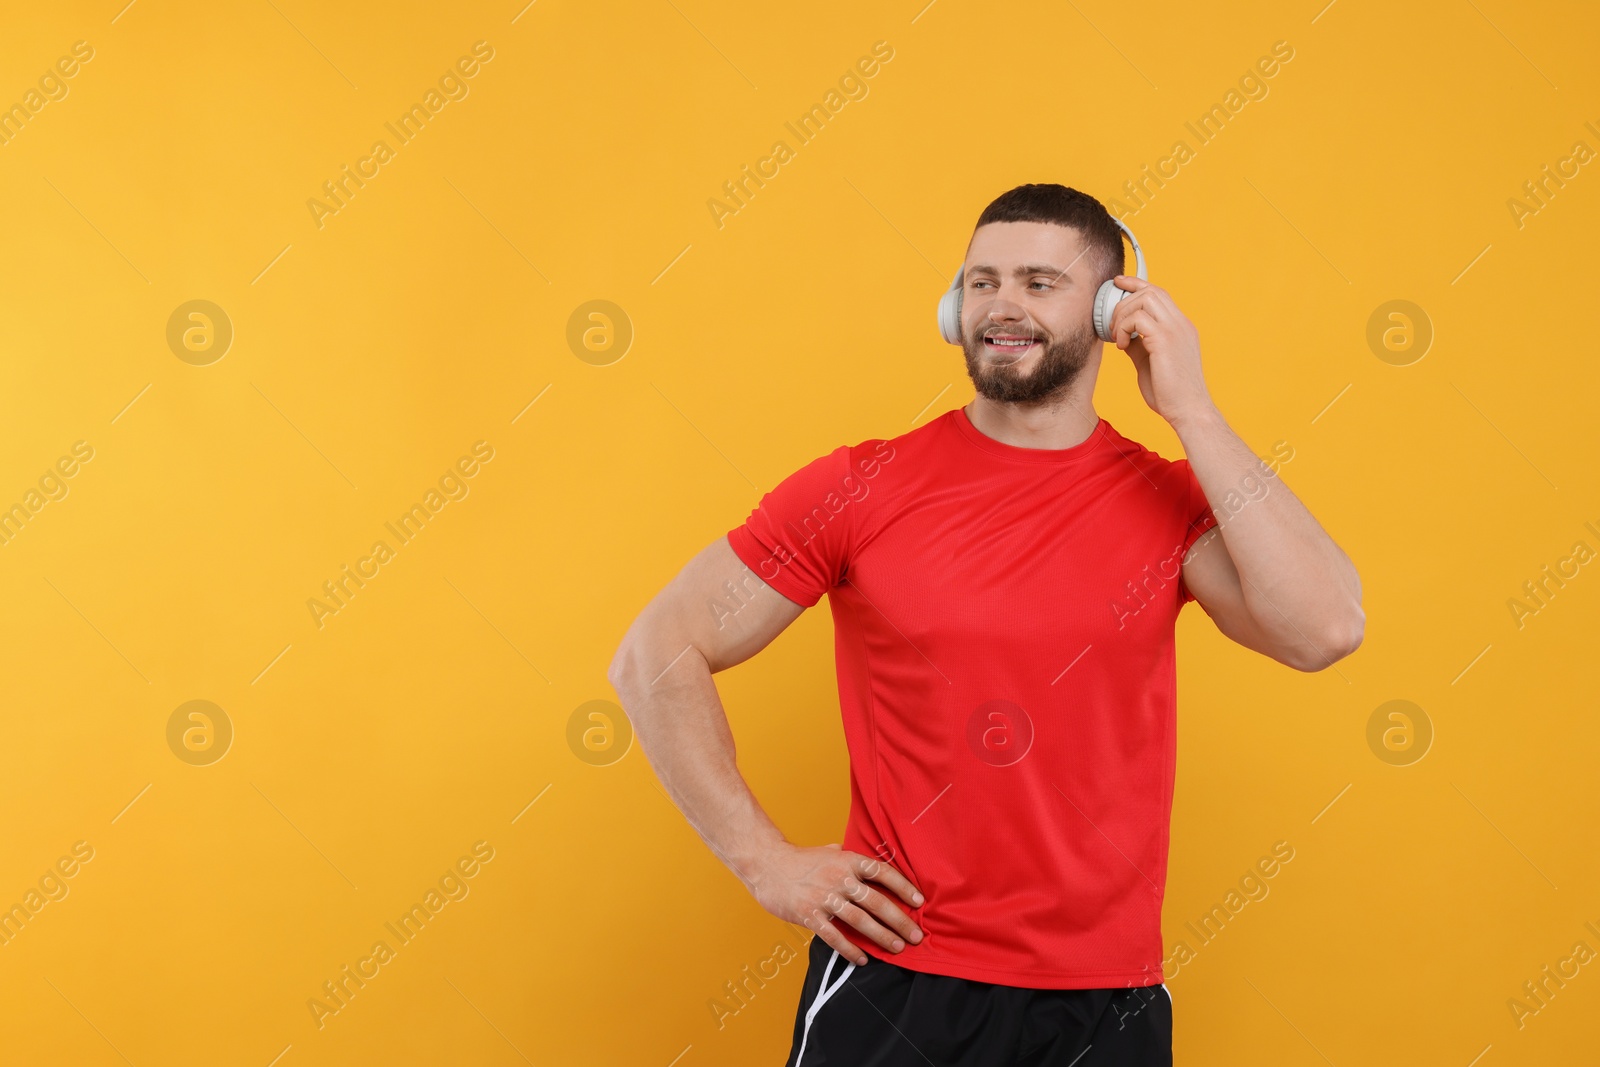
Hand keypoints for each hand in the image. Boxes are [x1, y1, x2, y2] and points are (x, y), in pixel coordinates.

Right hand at [740, 842, 923, 965]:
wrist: (767, 864)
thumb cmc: (800, 859)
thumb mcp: (829, 849)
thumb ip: (850, 857)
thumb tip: (871, 862)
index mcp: (847, 860)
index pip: (882, 872)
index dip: (903, 886)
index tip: (919, 901)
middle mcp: (839, 877)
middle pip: (876, 901)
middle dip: (899, 920)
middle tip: (916, 936)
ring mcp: (824, 897)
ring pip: (859, 920)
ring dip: (881, 936)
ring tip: (897, 948)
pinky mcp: (809, 914)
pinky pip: (834, 935)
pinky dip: (850, 949)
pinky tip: (862, 959)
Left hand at [1106, 275, 1214, 426]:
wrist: (1189, 411)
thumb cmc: (1170, 393)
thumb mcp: (1150, 362)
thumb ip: (1138, 345)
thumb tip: (1122, 334)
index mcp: (1180, 327)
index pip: (1159, 293)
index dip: (1137, 283)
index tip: (1118, 283)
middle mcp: (1181, 324)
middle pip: (1151, 290)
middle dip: (1124, 299)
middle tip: (1112, 324)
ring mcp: (1175, 330)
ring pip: (1144, 298)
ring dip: (1123, 314)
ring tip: (1117, 338)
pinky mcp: (1165, 340)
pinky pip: (1138, 318)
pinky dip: (1124, 328)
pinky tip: (1122, 347)